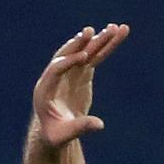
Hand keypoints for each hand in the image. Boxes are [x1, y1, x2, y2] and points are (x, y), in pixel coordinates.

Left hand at [33, 23, 129, 147]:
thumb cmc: (55, 135)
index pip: (55, 70)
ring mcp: (69, 72)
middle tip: (90, 32)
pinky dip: (107, 46)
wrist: (56, 129)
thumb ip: (80, 128)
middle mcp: (55, 77)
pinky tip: (119, 33)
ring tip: (115, 28)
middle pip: (67, 55)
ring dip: (99, 40)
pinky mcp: (81, 72)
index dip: (68, 62)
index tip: (84, 57)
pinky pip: (95, 56)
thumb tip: (99, 125)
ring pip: (85, 53)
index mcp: (44, 90)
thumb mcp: (64, 135)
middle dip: (79, 44)